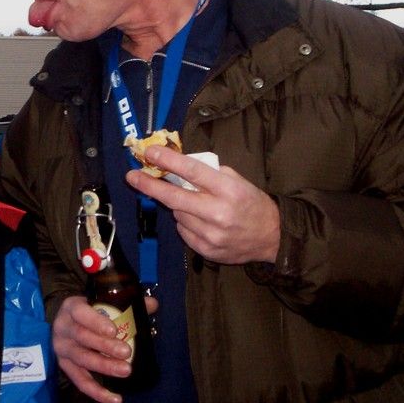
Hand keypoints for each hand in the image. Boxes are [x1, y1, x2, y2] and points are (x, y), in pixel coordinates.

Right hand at [52, 294, 158, 402]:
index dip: (96, 322)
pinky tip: (115, 399)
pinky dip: (97, 392)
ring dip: (105, 367)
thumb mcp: (101, 303)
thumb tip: (152, 304)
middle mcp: (63, 328)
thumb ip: (126, 302)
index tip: (114, 330)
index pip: (81, 313)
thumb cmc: (88, 311)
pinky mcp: (65, 367)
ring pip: (83, 360)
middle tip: (127, 352)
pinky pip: (80, 382)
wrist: (66, 321)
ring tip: (126, 371)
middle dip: (105, 346)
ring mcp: (62, 349)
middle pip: (83, 338)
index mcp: (71, 307)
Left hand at [126, 146, 280, 264]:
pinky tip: (199, 220)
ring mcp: (211, 234)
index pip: (192, 171)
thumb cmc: (251, 203)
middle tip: (132, 176)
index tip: (149, 152)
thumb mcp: (237, 180)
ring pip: (177, 214)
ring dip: (178, 206)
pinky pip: (183, 231)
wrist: (272, 237)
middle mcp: (218, 213)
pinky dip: (186, 222)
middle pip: (174, 197)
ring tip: (194, 203)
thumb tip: (177, 165)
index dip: (168, 161)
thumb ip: (210, 173)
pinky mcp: (206, 250)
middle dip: (149, 185)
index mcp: (228, 190)